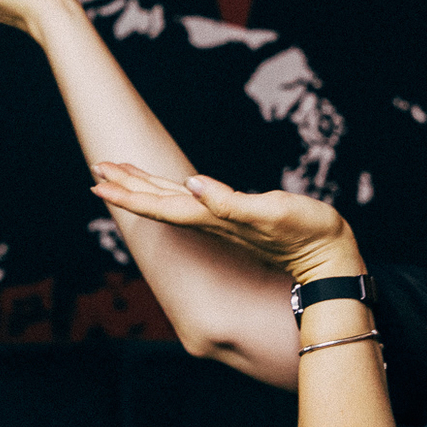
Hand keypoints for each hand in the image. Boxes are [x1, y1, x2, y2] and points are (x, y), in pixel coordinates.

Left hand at [90, 162, 359, 283]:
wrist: (329, 258)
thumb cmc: (307, 233)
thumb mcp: (272, 212)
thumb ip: (231, 202)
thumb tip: (193, 183)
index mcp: (213, 218)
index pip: (160, 205)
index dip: (128, 193)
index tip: (99, 181)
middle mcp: (212, 220)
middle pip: (158, 202)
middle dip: (126, 186)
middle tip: (97, 168)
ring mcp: (222, 221)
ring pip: (171, 201)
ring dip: (143, 188)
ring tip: (120, 174)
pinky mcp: (236, 218)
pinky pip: (191, 202)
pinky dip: (170, 193)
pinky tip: (169, 188)